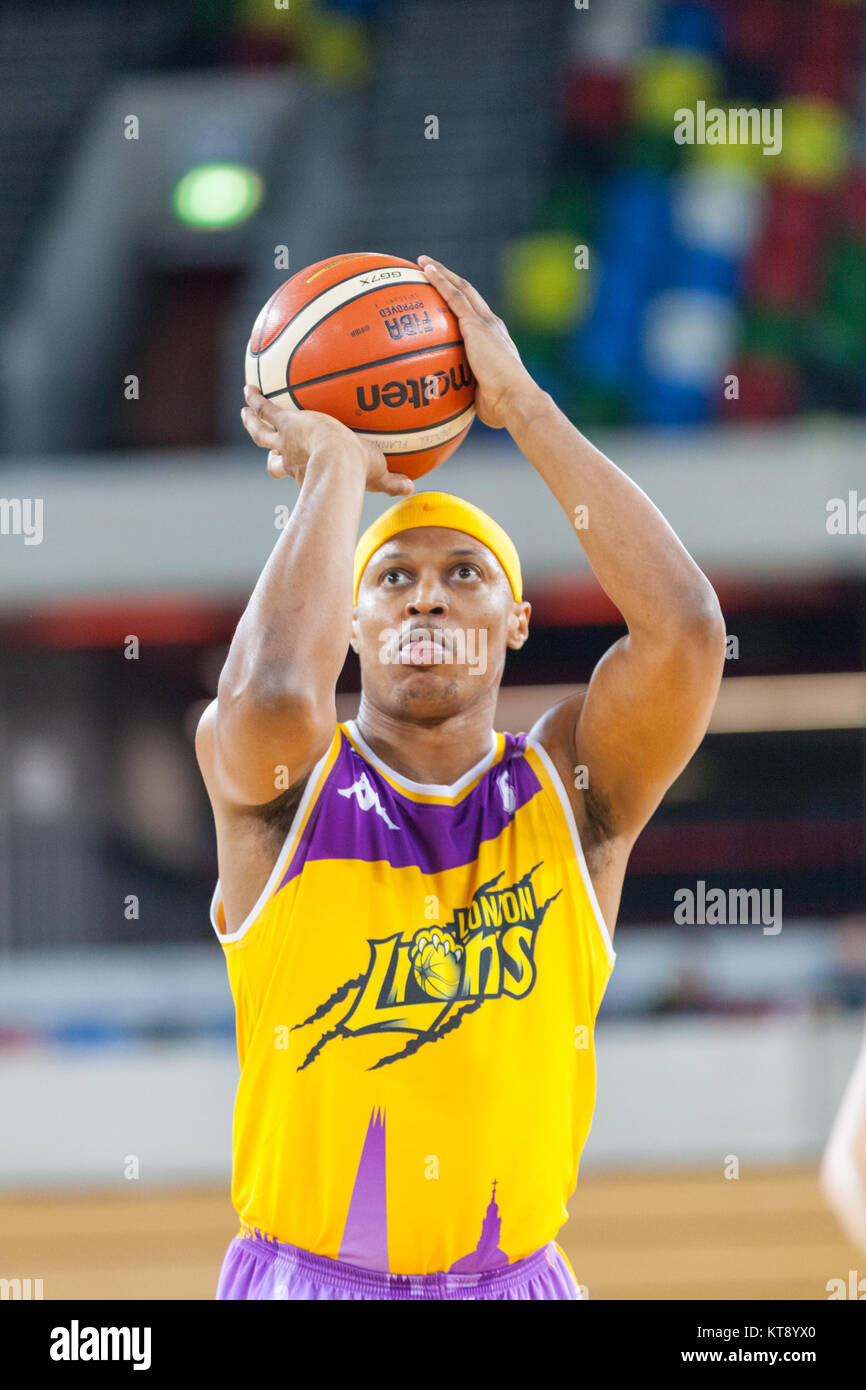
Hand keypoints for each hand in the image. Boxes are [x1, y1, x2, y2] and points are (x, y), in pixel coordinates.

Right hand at [241, 384, 413, 496]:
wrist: (337, 462)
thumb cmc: (357, 474)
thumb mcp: (377, 477)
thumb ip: (393, 482)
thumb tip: (412, 488)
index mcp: (308, 473)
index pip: (298, 474)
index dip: (293, 473)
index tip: (290, 470)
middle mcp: (291, 461)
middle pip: (273, 461)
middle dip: (269, 454)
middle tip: (266, 447)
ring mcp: (285, 441)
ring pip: (261, 433)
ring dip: (252, 423)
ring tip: (245, 412)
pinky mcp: (285, 422)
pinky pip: (266, 408)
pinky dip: (256, 399)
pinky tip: (249, 388)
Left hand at [418, 255, 540, 428]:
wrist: (515, 399)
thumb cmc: (500, 407)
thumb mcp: (479, 396)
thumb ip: (465, 391)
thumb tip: (447, 406)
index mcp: (494, 340)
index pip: (475, 315)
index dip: (461, 302)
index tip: (446, 295)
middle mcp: (491, 326)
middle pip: (468, 295)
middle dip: (449, 279)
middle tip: (430, 269)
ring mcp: (485, 323)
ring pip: (460, 289)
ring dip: (442, 273)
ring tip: (423, 262)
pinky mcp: (476, 325)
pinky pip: (454, 297)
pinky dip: (440, 280)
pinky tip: (426, 270)